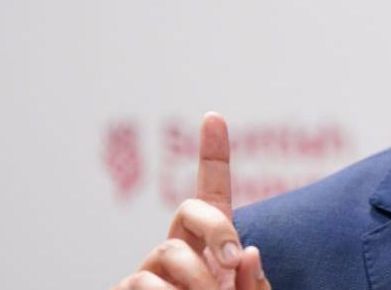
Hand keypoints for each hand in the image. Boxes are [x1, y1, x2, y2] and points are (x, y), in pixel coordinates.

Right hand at [113, 113, 270, 289]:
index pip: (212, 195)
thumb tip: (248, 251)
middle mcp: (174, 254)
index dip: (212, 153)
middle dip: (214, 232)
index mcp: (211, 250)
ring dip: (194, 285)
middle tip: (230, 267)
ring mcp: (144, 275)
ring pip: (164, 255)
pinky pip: (137, 287)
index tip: (214, 117)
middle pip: (187, 212)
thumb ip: (253, 286)